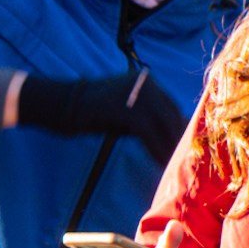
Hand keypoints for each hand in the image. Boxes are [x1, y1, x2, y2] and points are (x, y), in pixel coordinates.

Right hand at [17, 71, 187, 160]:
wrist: (64, 104)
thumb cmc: (94, 112)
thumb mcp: (127, 112)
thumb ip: (150, 119)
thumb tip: (176, 135)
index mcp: (146, 80)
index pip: (172, 106)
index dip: (180, 129)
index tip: (184, 150)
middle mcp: (144, 82)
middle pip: (171, 114)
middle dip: (178, 140)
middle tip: (183, 162)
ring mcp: (135, 93)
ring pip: (163, 123)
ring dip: (170, 147)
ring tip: (173, 167)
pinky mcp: (124, 107)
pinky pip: (148, 132)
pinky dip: (156, 149)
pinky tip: (159, 164)